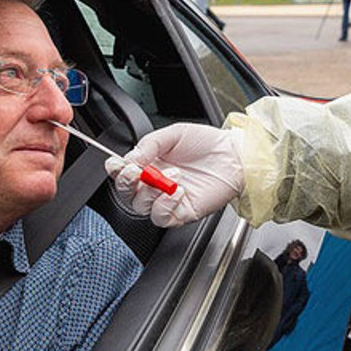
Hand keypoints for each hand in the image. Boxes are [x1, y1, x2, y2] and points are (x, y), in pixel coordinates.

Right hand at [104, 123, 244, 226]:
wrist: (235, 155)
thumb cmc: (207, 143)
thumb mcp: (174, 134)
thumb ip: (149, 144)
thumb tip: (129, 158)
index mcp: (149, 163)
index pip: (122, 173)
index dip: (115, 171)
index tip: (117, 164)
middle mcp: (155, 183)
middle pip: (127, 194)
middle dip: (127, 183)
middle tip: (138, 171)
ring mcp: (168, 199)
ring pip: (142, 207)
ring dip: (151, 192)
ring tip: (172, 175)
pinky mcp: (182, 212)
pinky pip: (162, 217)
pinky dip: (166, 205)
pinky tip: (178, 191)